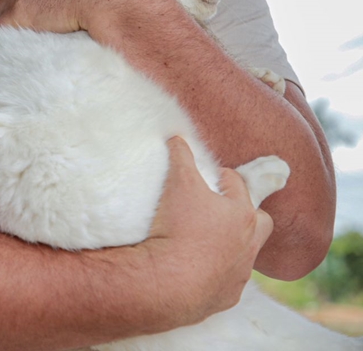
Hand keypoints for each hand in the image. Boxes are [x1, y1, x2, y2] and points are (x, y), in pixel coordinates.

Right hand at [142, 137, 272, 328]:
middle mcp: (248, 243)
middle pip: (260, 221)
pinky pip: (227, 282)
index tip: (209, 176)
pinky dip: (216, 274)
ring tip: (208, 241)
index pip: (237, 185)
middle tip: (223, 209)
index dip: (222, 177)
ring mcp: (239, 272)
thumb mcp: (178, 183)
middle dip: (247, 212)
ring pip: (246, 254)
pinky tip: (197, 271)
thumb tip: (177, 136)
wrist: (171, 282)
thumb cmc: (180, 228)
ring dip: (232, 245)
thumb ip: (181, 157)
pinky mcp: (226, 296)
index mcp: (241, 214)